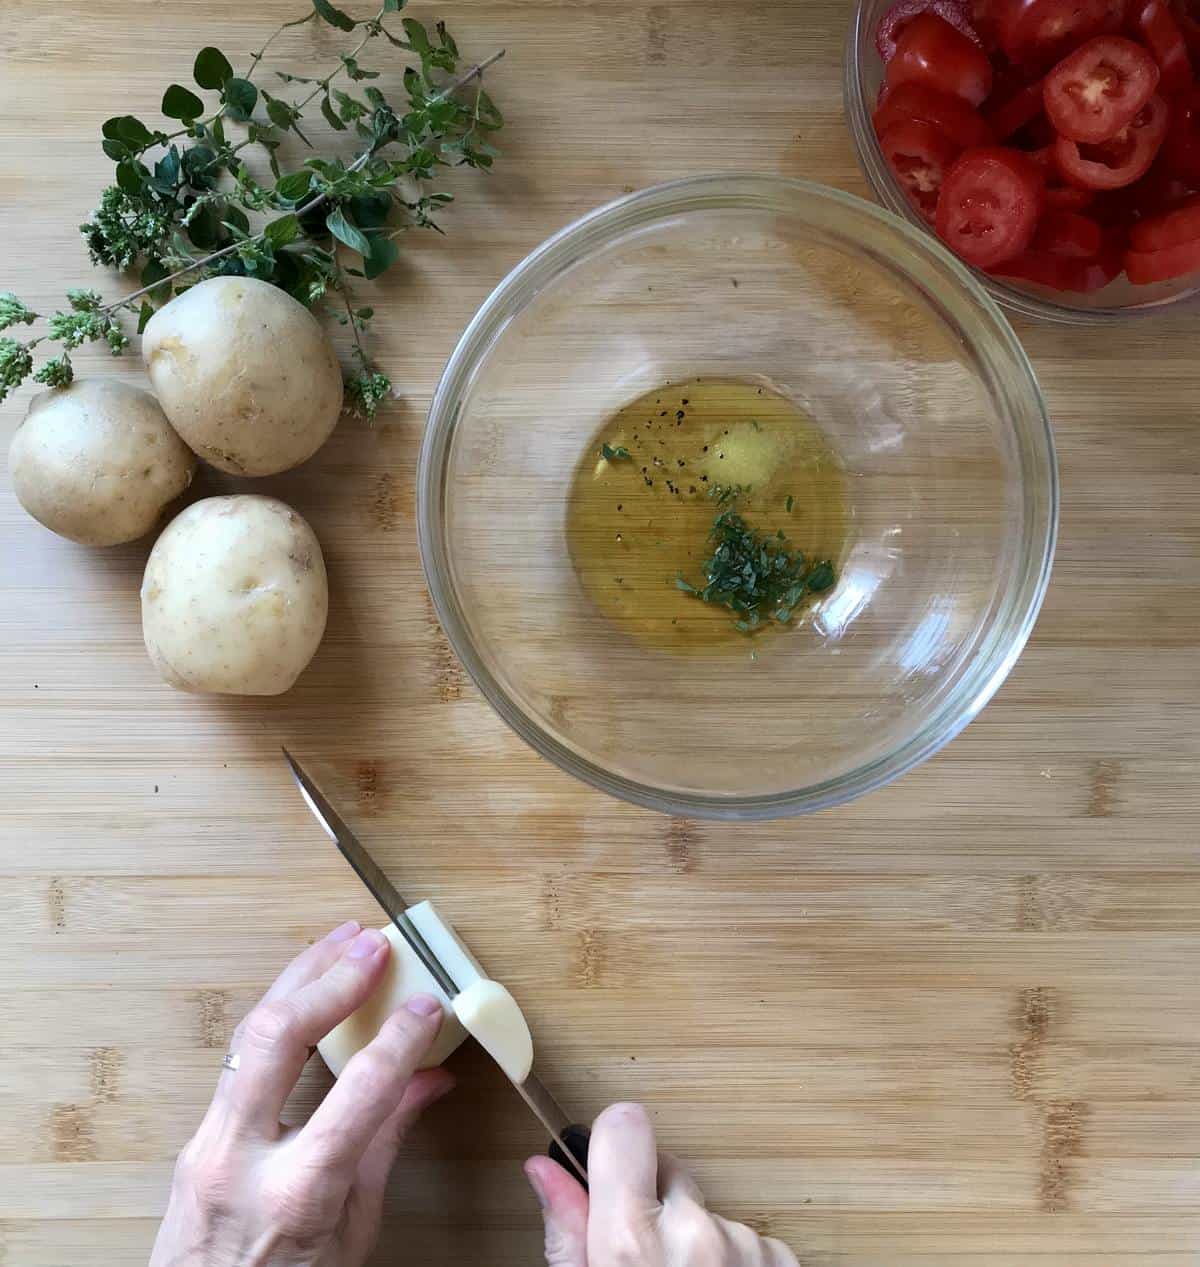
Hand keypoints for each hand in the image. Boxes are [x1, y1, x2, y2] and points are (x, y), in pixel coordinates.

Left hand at [150, 921, 453, 1266]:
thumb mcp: (354, 1231)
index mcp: (294, 1194)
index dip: (401, 1039)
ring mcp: (206, 1143)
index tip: (429, 1006)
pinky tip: (303, 987)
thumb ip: (387, 1144)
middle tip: (374, 945)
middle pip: (278, 1038)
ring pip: (248, 1035)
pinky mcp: (195, 1137)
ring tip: (340, 942)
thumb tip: (430, 1080)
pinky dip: (276, 1011)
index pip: (359, 1092)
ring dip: (298, 979)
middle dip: (330, 980)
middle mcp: (238, 1159)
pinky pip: (237, 1057)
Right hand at [525, 1103, 797, 1266]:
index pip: (624, 1124)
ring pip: (707, 1208)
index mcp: (632, 1242)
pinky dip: (734, 1261)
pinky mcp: (781, 1261)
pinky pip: (747, 1237)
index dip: (613, 1147)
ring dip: (697, 1239)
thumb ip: (567, 1236)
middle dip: (655, 1202)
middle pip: (668, 1169)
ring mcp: (744, 1247)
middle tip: (645, 1260)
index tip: (610, 1167)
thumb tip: (545, 1171)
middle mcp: (693, 1235)